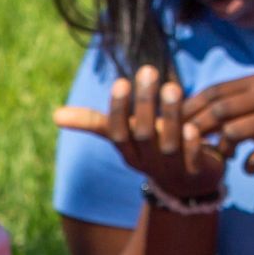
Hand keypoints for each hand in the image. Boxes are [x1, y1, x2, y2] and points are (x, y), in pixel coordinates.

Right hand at [54, 65, 225, 200]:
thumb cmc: (152, 149)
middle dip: (145, 103)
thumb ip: (94, 123)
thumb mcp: (124, 136)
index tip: (121, 82)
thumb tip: (55, 116)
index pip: (117, 132)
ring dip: (170, 115)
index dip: (119, 109)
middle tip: (149, 70)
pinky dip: (193, 145)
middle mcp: (148, 160)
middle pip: (143, 133)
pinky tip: (193, 126)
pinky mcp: (198, 173)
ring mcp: (172, 167)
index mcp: (128, 151)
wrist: (187, 183)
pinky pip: (194, 160)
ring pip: (169, 143)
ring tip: (172, 87)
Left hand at [185, 74, 253, 174]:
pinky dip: (248, 167)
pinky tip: (250, 169)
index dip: (188, 110)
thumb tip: (189, 119)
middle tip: (191, 149)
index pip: (213, 92)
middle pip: (218, 111)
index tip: (173, 129)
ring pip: (233, 133)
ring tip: (228, 157)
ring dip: (223, 151)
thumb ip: (233, 108)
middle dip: (198, 132)